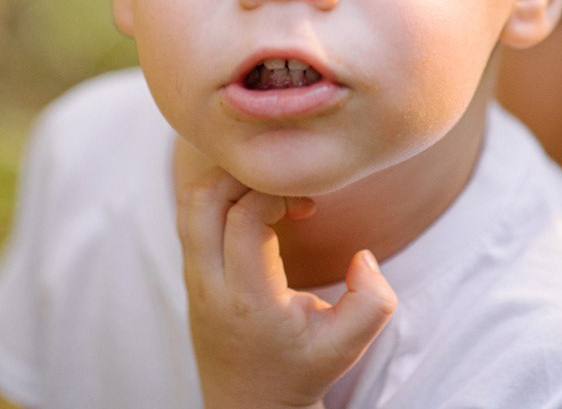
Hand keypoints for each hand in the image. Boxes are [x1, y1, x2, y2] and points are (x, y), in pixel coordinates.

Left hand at [176, 167, 395, 408]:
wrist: (250, 406)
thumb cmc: (299, 370)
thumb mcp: (347, 346)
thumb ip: (372, 302)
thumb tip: (363, 256)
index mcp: (248, 298)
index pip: (244, 218)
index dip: (276, 194)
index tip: (306, 205)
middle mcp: (210, 284)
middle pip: (205, 199)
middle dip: (246, 175)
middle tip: (283, 186)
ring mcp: (193, 278)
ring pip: (190, 202)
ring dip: (228, 182)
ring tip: (268, 192)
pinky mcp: (190, 273)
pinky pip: (189, 216)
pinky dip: (218, 196)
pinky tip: (253, 209)